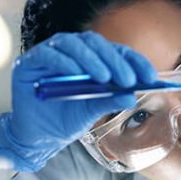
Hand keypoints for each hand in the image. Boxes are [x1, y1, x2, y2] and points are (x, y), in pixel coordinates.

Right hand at [0, 31, 156, 171]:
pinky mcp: (30, 61)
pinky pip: (49, 54)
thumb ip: (110, 100)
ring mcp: (50, 53)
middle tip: (128, 79)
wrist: (39, 136)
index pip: (116, 51)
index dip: (134, 61)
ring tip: (104, 78)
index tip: (150, 76)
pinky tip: (77, 75)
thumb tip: (132, 96)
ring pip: (73, 43)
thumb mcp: (93, 111)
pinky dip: (65, 62)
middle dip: (115, 60)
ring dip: (91, 59)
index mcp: (92, 59)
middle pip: (96, 43)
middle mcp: (72, 52)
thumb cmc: (67, 119)